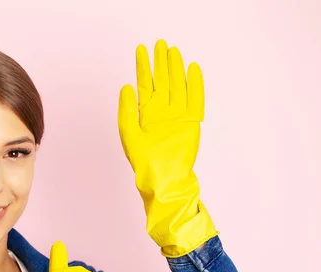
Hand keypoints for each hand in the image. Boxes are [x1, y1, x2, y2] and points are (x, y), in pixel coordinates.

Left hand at [117, 39, 218, 256]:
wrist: (164, 178)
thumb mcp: (128, 133)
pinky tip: (193, 69)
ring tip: (174, 51)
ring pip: (178, 85)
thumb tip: (126, 86)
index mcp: (146, 113)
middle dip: (160, 62)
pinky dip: (195, 84)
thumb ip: (127, 110)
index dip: (143, 66)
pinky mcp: (191, 121)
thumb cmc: (144, 161)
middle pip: (162, 80)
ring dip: (176, 68)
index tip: (142, 49)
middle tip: (160, 44)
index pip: (144, 84)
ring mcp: (177, 115)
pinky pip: (195, 98)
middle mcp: (162, 111)